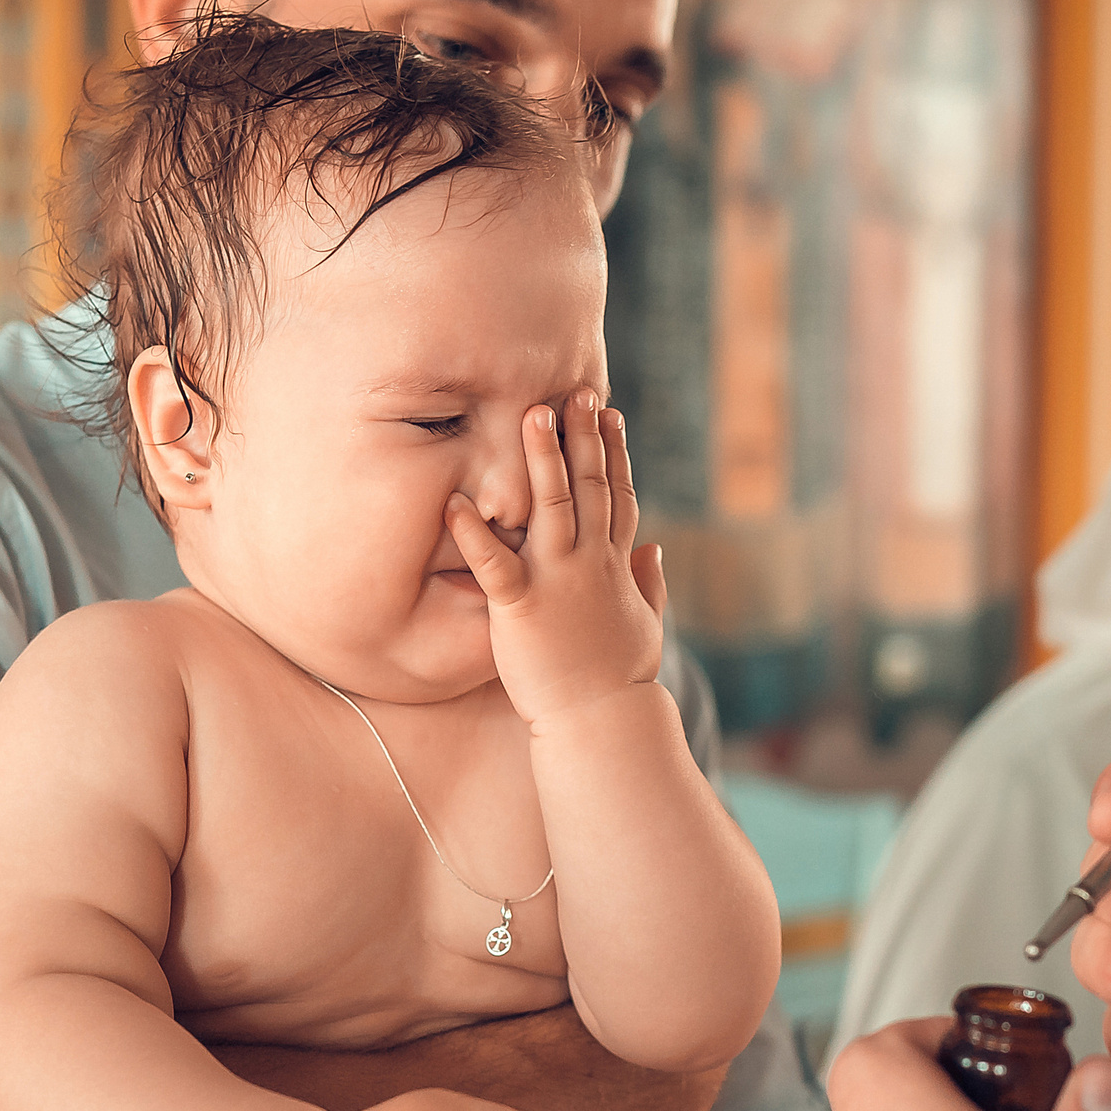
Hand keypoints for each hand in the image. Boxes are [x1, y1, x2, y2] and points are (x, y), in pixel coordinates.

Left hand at [446, 392, 665, 726]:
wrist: (601, 720)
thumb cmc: (620, 678)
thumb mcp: (647, 624)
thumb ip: (649, 583)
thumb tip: (655, 550)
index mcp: (615, 565)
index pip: (619, 495)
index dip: (615, 452)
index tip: (609, 413)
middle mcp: (591, 564)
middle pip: (589, 487)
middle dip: (582, 437)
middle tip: (574, 391)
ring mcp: (558, 582)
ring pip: (551, 507)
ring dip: (541, 459)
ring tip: (532, 413)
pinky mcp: (522, 608)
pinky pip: (494, 564)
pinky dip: (475, 533)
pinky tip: (455, 501)